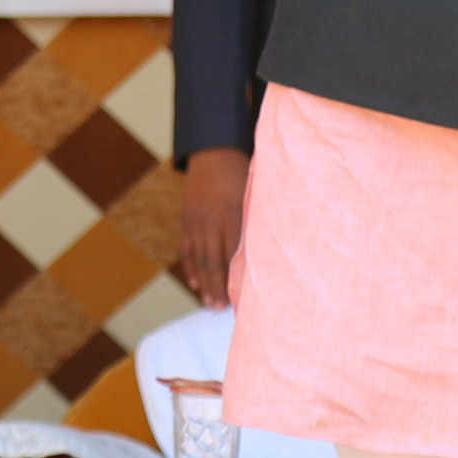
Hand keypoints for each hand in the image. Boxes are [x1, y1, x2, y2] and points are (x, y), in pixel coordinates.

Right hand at [177, 148, 249, 305]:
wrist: (214, 149)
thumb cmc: (243, 172)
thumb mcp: (255, 193)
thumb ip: (259, 221)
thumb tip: (270, 251)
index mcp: (233, 215)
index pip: (234, 255)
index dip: (236, 278)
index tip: (242, 299)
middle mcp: (211, 221)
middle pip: (213, 261)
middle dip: (217, 287)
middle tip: (221, 309)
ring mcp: (196, 220)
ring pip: (199, 258)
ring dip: (204, 282)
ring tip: (209, 302)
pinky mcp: (187, 218)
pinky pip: (187, 247)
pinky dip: (190, 266)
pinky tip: (194, 282)